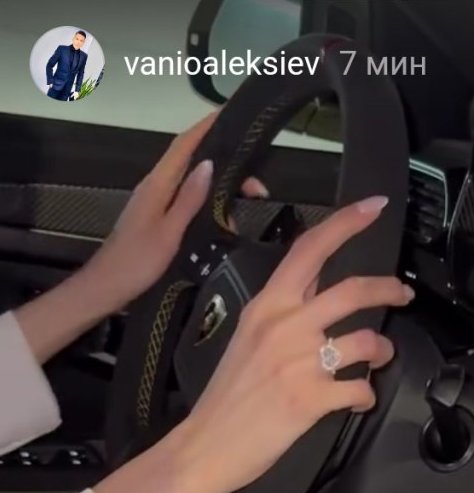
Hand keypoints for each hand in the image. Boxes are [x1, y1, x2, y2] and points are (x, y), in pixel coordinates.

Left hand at [15, 112, 264, 363]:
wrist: (107, 287)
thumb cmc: (136, 263)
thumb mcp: (168, 232)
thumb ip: (189, 198)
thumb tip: (208, 164)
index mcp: (158, 184)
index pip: (184, 146)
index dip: (206, 127)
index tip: (229, 113)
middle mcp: (157, 186)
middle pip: (193, 163)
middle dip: (226, 167)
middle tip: (256, 185)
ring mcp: (156, 202)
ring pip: (193, 184)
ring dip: (220, 191)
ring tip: (245, 206)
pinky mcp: (158, 217)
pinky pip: (188, 201)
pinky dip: (209, 206)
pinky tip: (223, 222)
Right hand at [172, 196, 412, 492]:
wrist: (205, 445)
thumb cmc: (227, 396)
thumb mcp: (249, 337)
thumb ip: (285, 311)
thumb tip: (317, 289)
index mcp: (267, 305)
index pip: (310, 249)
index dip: (346, 222)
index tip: (374, 206)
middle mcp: (285, 326)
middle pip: (352, 290)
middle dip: (388, 288)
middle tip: (403, 293)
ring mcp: (299, 363)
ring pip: (365, 341)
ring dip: (381, 350)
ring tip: (378, 358)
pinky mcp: (310, 400)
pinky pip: (359, 389)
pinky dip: (365, 395)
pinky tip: (358, 399)